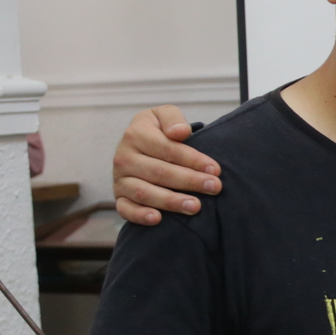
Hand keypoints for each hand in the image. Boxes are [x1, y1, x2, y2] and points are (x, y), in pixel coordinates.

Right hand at [114, 105, 222, 225]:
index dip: (193, 160)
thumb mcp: (165, 115)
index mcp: (135, 134)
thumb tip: (180, 132)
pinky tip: (157, 219)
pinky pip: (126, 209)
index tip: (215, 170)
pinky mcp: (119, 197)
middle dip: (190, 181)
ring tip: (195, 206)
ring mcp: (120, 179)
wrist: (138, 144)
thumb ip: (173, 119)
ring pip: (145, 192)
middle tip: (214, 187)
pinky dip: (139, 215)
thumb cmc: (159, 130)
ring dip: (171, 201)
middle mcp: (124, 157)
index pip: (167, 149)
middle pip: (160, 172)